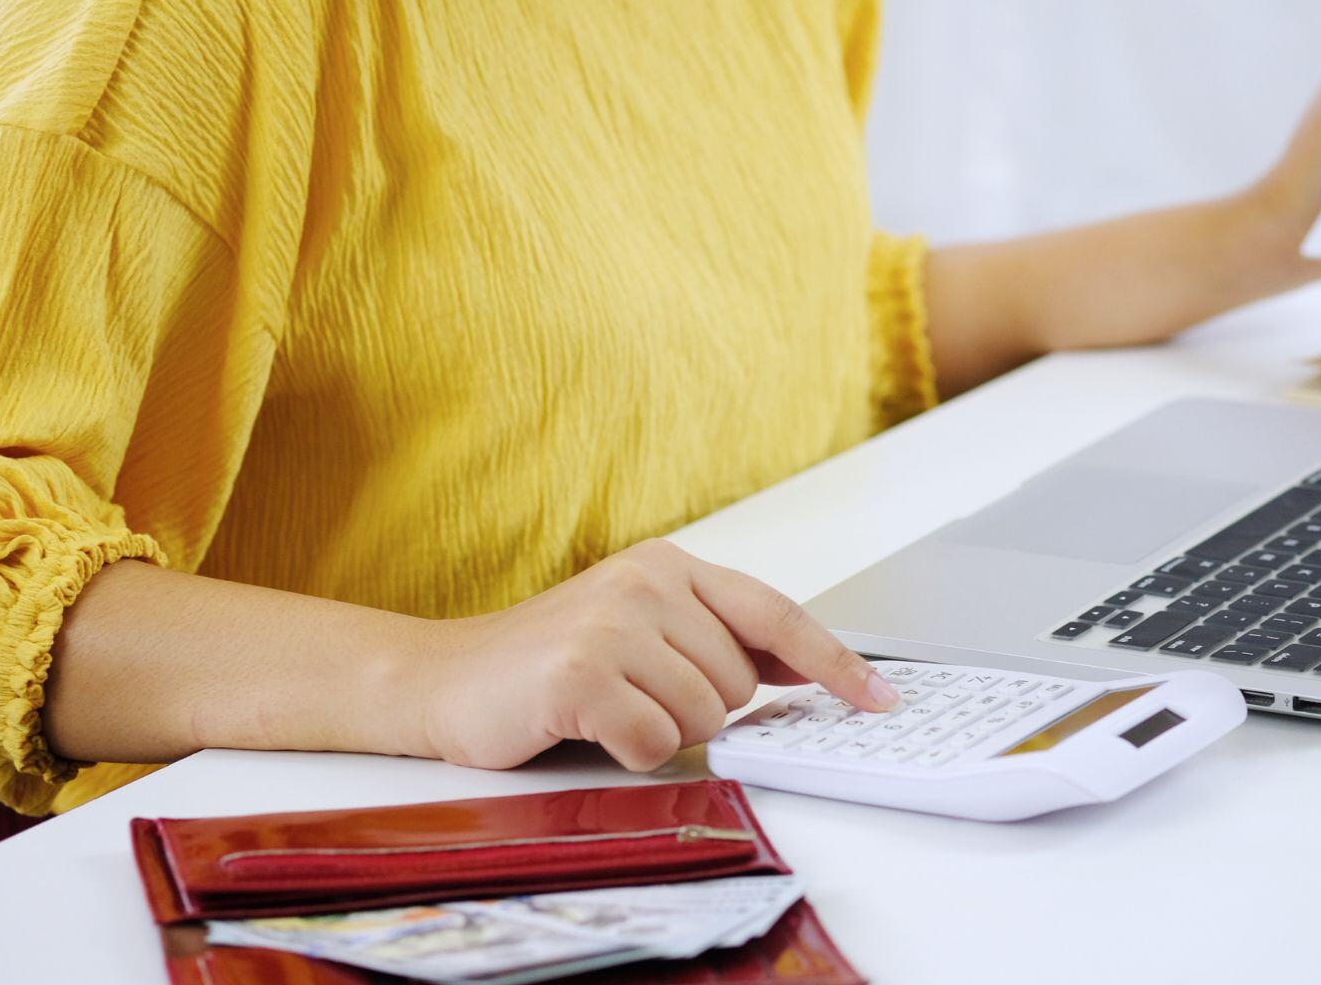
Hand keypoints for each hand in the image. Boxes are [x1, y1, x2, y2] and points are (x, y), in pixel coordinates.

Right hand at [411, 539, 897, 770]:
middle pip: (739, 684)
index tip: (879, 698)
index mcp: (668, 567)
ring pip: (704, 718)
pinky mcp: (582, 674)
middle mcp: (645, 583)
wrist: (441, 678)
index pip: (774, 613)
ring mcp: (612, 625)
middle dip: (699, 710)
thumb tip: (806, 668)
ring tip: (608, 709)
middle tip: (635, 698)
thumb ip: (716, 640)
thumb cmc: (548, 663)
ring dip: (662, 734)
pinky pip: (656, 745)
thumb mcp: (640, 630)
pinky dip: (629, 754)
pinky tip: (587, 727)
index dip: (834, 661)